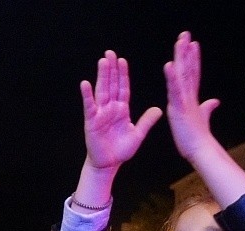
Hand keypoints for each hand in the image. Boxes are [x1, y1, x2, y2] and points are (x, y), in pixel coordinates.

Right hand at [81, 50, 160, 169]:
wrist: (108, 164)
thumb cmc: (121, 150)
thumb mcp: (137, 135)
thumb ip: (146, 122)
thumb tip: (159, 109)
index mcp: (122, 110)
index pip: (123, 88)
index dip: (123, 75)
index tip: (122, 61)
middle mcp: (110, 108)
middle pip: (111, 85)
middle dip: (111, 69)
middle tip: (110, 53)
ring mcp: (100, 114)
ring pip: (101, 91)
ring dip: (102, 76)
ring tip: (102, 61)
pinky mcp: (92, 121)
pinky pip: (89, 106)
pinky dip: (87, 95)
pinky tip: (85, 84)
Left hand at [164, 31, 219, 161]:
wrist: (201, 151)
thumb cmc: (198, 138)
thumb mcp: (202, 118)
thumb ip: (208, 108)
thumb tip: (216, 101)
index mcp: (192, 98)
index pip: (193, 74)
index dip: (193, 59)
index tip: (193, 44)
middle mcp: (189, 96)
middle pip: (188, 69)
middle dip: (187, 52)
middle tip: (185, 34)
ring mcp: (185, 101)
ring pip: (183, 76)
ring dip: (182, 58)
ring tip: (181, 42)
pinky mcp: (179, 108)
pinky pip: (175, 91)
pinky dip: (172, 78)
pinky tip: (169, 65)